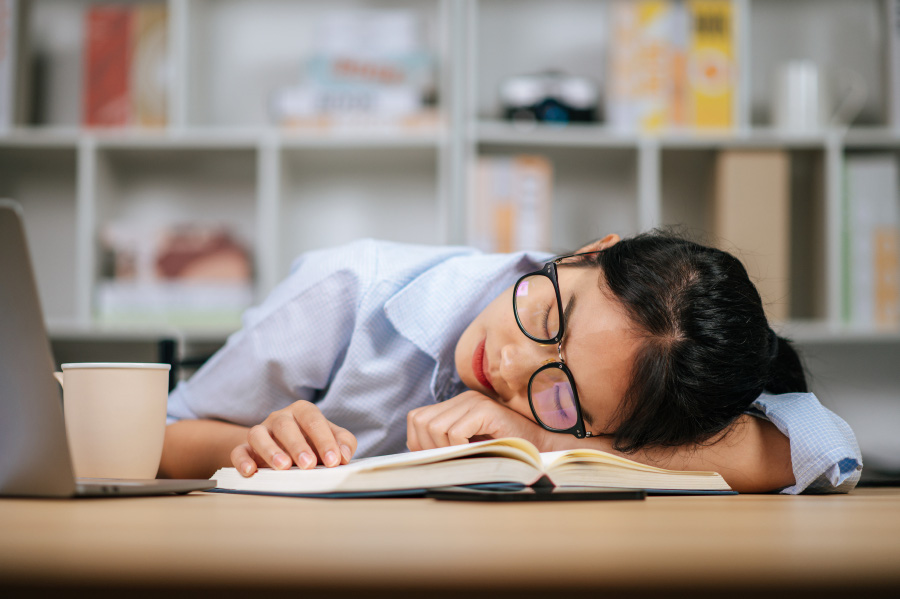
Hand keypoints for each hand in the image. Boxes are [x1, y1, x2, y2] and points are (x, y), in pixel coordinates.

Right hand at [230, 400, 356, 476]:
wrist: (283, 447)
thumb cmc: (312, 442)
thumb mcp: (330, 438)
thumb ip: (343, 443)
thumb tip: (345, 456)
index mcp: (302, 411)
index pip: (313, 420)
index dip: (324, 439)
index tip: (334, 461)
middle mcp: (279, 418)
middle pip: (285, 426)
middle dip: (298, 445)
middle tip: (309, 465)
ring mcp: (260, 431)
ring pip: (258, 434)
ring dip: (271, 451)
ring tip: (283, 467)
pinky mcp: (245, 448)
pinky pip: (238, 451)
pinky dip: (242, 461)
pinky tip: (251, 472)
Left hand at [406, 391, 549, 450]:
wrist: (539, 448)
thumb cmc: (504, 450)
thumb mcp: (467, 446)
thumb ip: (444, 444)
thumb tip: (415, 454)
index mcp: (455, 405)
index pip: (416, 418)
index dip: (418, 441)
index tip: (435, 457)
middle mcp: (462, 399)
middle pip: (421, 421)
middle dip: (426, 446)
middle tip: (446, 460)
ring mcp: (474, 402)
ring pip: (435, 427)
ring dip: (444, 448)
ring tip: (462, 456)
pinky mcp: (486, 410)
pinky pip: (456, 431)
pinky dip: (458, 447)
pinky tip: (473, 451)